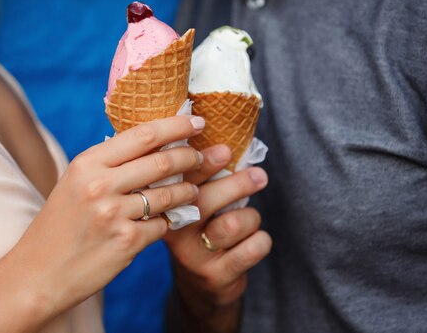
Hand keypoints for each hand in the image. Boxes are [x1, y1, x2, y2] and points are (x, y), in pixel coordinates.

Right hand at [4, 115, 205, 324]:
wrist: (38, 274)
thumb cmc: (60, 226)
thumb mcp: (75, 183)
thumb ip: (110, 164)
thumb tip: (154, 142)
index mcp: (87, 163)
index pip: (143, 134)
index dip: (176, 125)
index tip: (197, 121)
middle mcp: (100, 184)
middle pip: (163, 161)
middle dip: (191, 156)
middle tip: (202, 156)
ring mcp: (114, 214)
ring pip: (170, 194)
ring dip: (187, 191)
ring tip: (192, 190)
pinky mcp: (126, 242)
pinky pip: (163, 225)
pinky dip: (169, 222)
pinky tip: (167, 221)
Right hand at [164, 144, 271, 332]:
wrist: (201, 287)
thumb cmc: (203, 230)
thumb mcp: (193, 206)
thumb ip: (201, 178)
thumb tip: (229, 138)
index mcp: (165, 208)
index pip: (180, 181)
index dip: (203, 163)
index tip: (226, 149)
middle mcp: (174, 232)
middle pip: (206, 200)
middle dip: (238, 184)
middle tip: (259, 175)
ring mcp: (194, 257)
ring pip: (232, 224)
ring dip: (250, 217)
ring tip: (250, 217)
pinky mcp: (215, 276)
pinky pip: (251, 249)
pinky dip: (260, 240)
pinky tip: (255, 240)